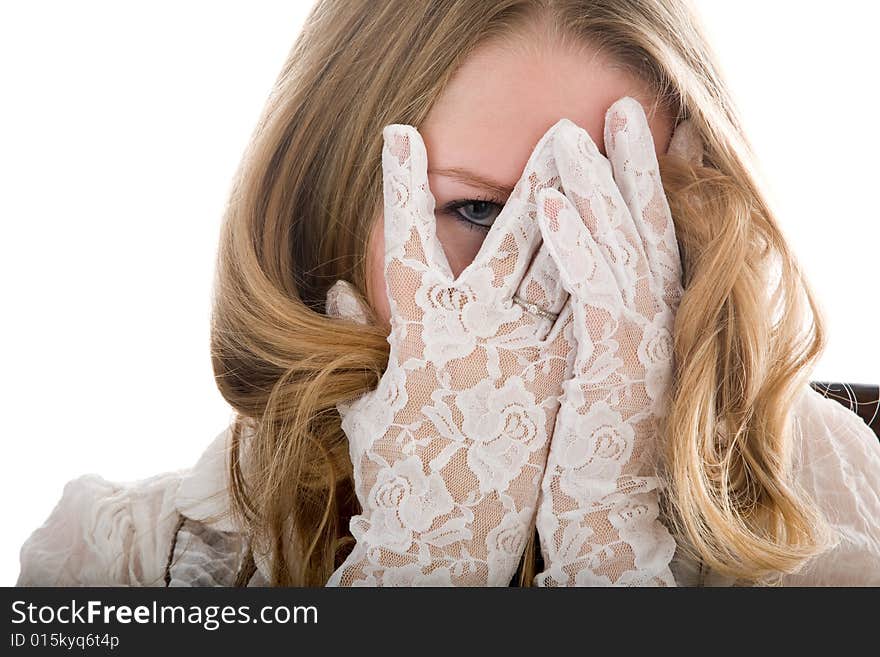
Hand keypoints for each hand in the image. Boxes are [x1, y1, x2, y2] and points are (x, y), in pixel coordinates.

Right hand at [324, 119, 575, 585]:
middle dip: (534, 181)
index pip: (407, 241)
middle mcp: (474, 332)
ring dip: (583, 218)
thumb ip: (358, 341)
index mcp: (418, 332)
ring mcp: (522, 357)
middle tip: (560, 130)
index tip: (401, 133)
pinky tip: (625, 249)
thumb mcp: (364, 404)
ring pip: (560, 272)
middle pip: (510, 240)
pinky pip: (584, 319)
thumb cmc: (397, 475)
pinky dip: (601, 279)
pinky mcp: (556, 384)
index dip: (400, 185)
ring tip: (603, 181)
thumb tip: (339, 290)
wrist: (445, 539)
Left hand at [531, 97, 699, 585]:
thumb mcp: (573, 381)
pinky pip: (598, 300)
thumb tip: (502, 290)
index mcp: (634, 327)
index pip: (641, 241)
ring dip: (598, 190)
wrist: (598, 522)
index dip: (636, 186)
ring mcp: (633, 352)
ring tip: (571, 135)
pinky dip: (578, 249)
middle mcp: (645, 331)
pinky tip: (551, 207)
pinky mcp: (611, 375)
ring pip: (624, 254)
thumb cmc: (571, 450)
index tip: (620, 137)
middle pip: (642, 232)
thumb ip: (560, 330)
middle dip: (629, 168)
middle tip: (616, 108)